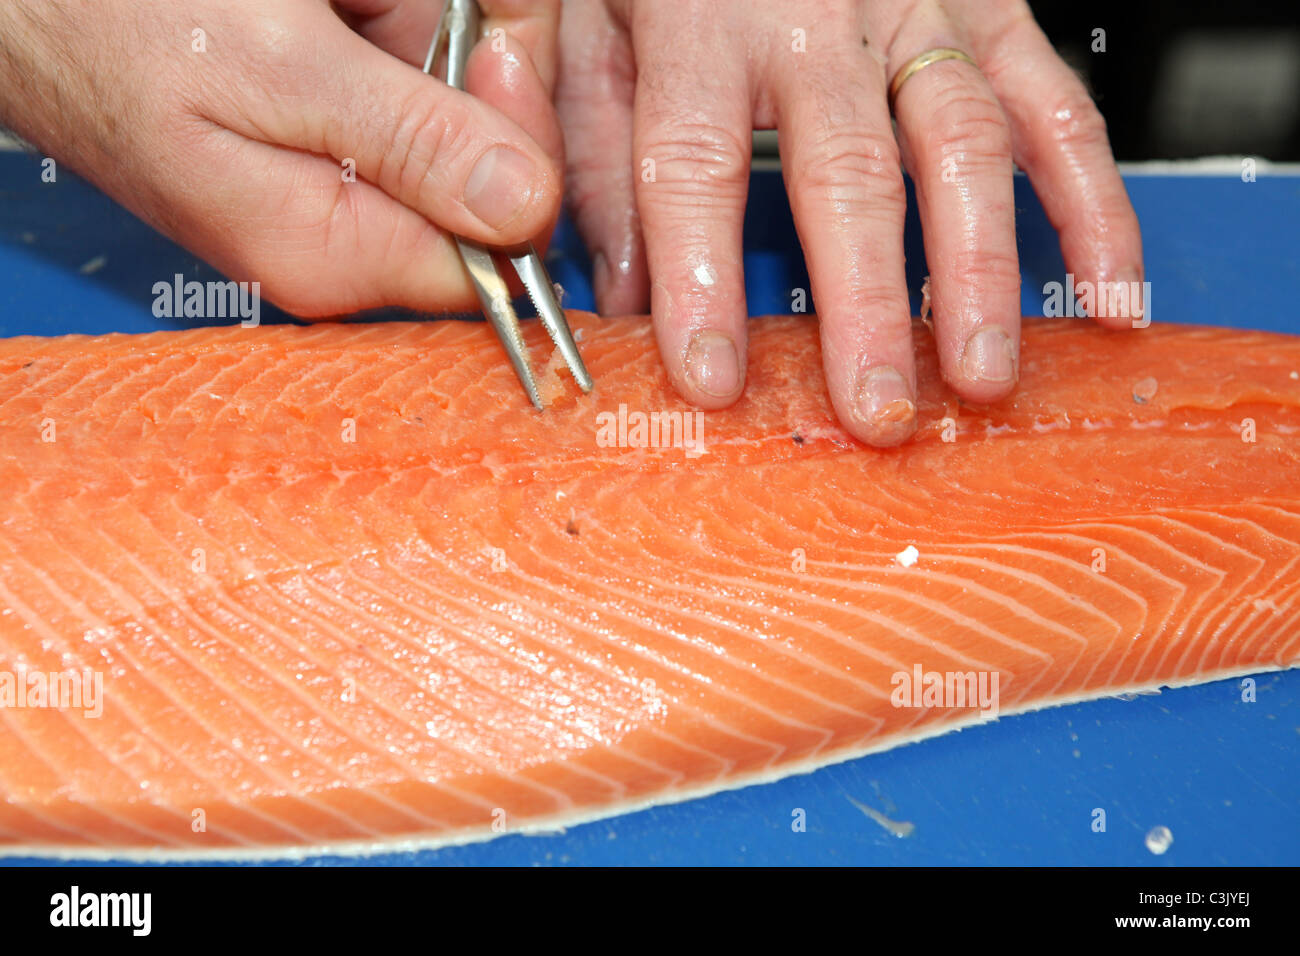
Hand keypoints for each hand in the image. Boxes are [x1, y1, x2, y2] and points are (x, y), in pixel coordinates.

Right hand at [0, 0, 562, 314]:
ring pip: (449, 133)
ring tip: (353, 3)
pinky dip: (396, 42)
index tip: (491, 57)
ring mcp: (330, 198)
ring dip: (432, 50)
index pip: (495, 254)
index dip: (522, 156)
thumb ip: (411, 141)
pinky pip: (401, 101)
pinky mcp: (321, 150)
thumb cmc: (114, 18)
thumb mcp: (278, 65)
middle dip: (475, 88)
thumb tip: (528, 211)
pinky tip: (341, 10)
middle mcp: (338, 244)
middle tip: (423, 11)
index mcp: (332, 252)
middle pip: (482, 193)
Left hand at [557, 0, 1142, 444]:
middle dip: (867, 305)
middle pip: (850, 172)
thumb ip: (591, 151)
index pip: (694, 162)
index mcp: (700, 18)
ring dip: (982, 271)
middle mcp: (818, 17)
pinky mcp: (996, 12)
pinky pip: (1057, 110)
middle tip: (875, 410)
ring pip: (967, 145)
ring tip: (982, 376)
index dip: (702, 277)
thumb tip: (619, 291)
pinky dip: (1093, 206)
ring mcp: (920, 13)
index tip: (712, 379)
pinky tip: (1107, 294)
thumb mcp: (592, 24)